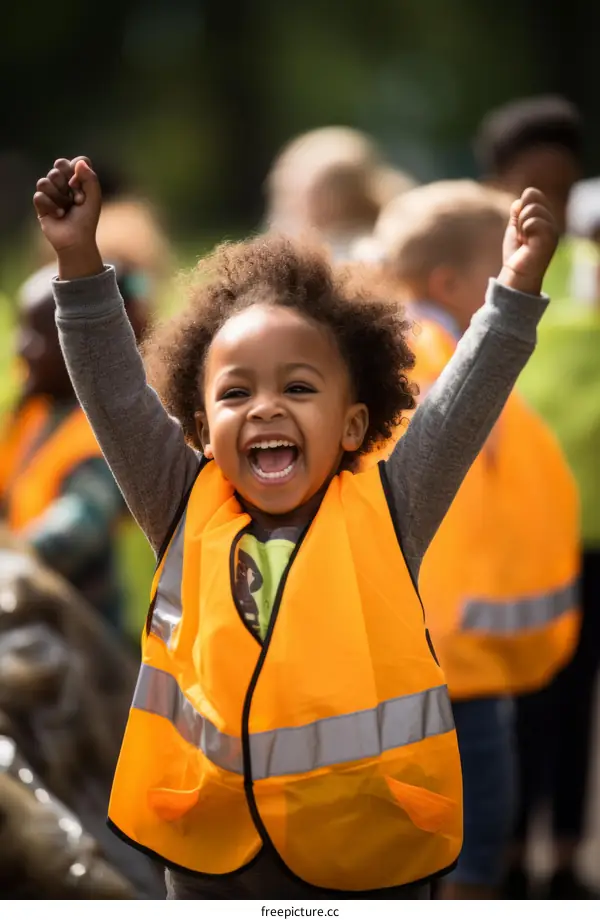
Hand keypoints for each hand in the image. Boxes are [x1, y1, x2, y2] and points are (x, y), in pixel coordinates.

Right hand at [33, 157, 103, 278]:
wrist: (76, 241)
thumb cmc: (86, 221)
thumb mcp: (94, 199)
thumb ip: (90, 179)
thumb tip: (79, 163)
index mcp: (79, 180)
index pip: (77, 161)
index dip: (78, 171)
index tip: (81, 186)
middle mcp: (64, 183)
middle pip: (58, 166)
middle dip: (66, 183)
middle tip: (75, 199)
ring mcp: (51, 192)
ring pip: (45, 180)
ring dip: (58, 197)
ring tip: (66, 209)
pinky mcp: (41, 204)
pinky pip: (39, 195)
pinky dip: (51, 206)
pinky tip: (59, 215)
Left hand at [498, 188, 557, 295]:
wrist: (517, 275)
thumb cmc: (516, 256)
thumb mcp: (514, 230)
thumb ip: (517, 215)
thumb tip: (518, 201)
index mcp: (544, 218)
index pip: (533, 194)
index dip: (519, 207)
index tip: (518, 227)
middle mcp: (551, 221)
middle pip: (532, 196)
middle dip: (519, 215)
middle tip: (521, 235)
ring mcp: (552, 229)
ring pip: (533, 208)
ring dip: (521, 224)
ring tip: (524, 239)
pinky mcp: (550, 238)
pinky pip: (535, 221)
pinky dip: (525, 229)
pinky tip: (526, 242)